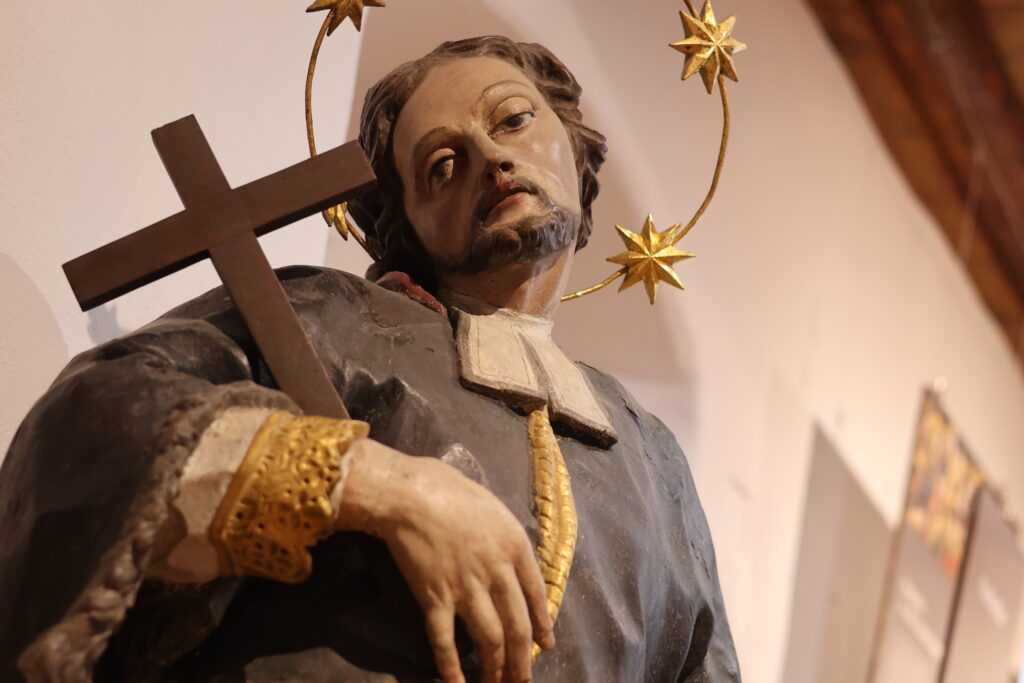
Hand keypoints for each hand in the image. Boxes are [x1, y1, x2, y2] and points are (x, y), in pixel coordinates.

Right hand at [337, 439, 554, 682]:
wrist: (408, 494)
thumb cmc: (448, 489)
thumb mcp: (492, 507)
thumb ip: (505, 537)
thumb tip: (510, 556)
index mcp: (514, 546)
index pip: (536, 595)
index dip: (542, 624)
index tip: (546, 644)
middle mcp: (496, 572)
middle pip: (516, 626)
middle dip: (522, 660)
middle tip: (522, 680)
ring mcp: (466, 588)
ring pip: (490, 639)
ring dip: (495, 668)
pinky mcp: (435, 598)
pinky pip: (445, 640)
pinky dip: (451, 666)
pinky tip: (455, 682)